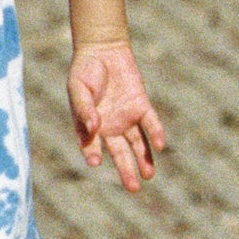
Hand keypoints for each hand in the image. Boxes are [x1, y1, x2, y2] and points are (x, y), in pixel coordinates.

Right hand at [67, 39, 165, 192]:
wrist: (104, 50)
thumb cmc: (85, 70)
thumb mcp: (78, 87)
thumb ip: (84, 108)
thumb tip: (93, 128)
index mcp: (89, 126)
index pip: (91, 145)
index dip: (92, 154)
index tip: (95, 162)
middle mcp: (109, 127)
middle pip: (119, 152)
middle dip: (126, 170)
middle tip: (133, 188)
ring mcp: (126, 118)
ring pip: (137, 144)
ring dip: (144, 159)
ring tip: (148, 176)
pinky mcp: (141, 107)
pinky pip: (150, 123)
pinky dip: (155, 133)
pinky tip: (160, 145)